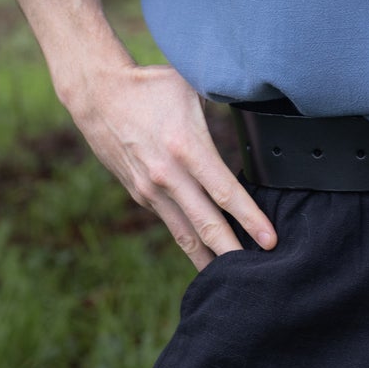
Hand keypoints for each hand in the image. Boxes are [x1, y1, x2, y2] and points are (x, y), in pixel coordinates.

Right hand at [64, 60, 277, 269]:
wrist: (98, 96)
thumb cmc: (151, 86)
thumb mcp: (191, 86)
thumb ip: (224, 98)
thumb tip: (255, 97)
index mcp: (186, 147)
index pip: (225, 191)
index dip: (250, 219)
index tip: (270, 240)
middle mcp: (168, 176)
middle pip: (207, 225)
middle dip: (234, 253)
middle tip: (258, 276)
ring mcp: (152, 190)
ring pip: (186, 235)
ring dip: (210, 259)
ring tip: (232, 282)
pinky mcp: (141, 195)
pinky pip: (171, 224)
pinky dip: (189, 243)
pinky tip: (205, 257)